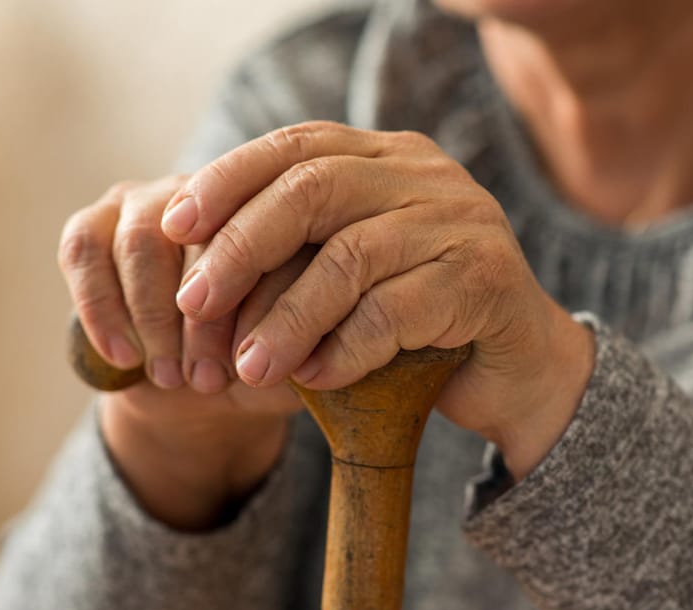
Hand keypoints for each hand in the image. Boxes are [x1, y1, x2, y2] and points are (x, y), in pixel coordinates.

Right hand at [58, 175, 301, 527]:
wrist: (201, 391)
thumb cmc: (261, 371)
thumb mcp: (296, 364)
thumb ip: (308, 349)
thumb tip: (300, 355)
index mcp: (286, 214)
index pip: (276, 240)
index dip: (261, 306)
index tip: (255, 366)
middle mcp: (222, 192)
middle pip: (206, 236)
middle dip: (204, 320)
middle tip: (210, 380)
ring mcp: (156, 200)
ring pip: (143, 239)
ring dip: (154, 317)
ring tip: (172, 377)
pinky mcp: (98, 222)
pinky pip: (87, 250)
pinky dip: (102, 309)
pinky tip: (125, 357)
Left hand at [161, 121, 593, 477]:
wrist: (518, 370)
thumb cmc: (417, 324)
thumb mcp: (350, 275)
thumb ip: (298, 253)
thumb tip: (193, 266)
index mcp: (389, 157)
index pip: (296, 147)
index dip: (228, 180)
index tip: (173, 224)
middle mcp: (428, 176)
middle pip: (314, 190)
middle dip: (242, 247)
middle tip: (195, 304)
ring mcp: (462, 223)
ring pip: (350, 258)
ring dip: (288, 319)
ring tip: (248, 369)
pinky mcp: (484, 280)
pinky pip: (395, 312)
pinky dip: (345, 350)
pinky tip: (314, 380)